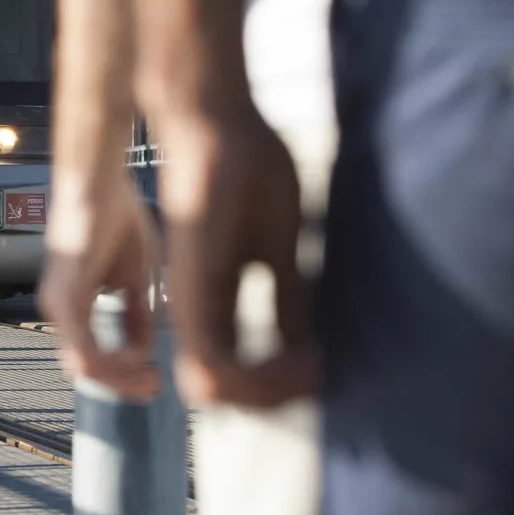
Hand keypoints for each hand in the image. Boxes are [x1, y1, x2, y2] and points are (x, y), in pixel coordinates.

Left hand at [40, 162, 161, 398]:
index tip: (159, 378)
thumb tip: (146, 351)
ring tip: (153, 374)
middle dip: (124, 386)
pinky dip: (114, 361)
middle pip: (87, 373)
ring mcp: (57, 304)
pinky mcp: (65, 295)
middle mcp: (58, 309)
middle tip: (158, 386)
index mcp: (73, 305)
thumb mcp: (137, 277)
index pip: (93, 361)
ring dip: (121, 378)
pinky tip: (140, 357)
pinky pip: (84, 348)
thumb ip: (138, 313)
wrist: (102, 179)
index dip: (125, 378)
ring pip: (84, 367)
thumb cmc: (117, 217)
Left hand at [152, 108, 317, 408]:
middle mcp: (197, 308)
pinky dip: (260, 375)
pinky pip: (213, 364)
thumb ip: (284, 297)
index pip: (239, 374)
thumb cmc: (245, 168)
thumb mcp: (277, 247)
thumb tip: (305, 343)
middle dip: (281, 394)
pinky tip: (305, 354)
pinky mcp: (191, 288)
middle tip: (319, 372)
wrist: (214, 120)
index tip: (323, 366)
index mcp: (213, 301)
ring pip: (220, 388)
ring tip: (314, 365)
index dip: (283, 385)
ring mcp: (190, 300)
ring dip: (274, 389)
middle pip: (231, 391)